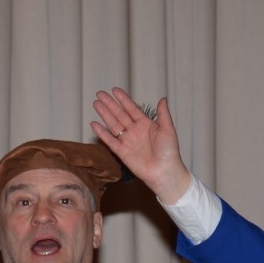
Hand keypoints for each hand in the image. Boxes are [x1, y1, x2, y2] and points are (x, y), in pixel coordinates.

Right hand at [89, 88, 191, 202]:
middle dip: (110, 104)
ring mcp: (128, 141)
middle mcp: (135, 131)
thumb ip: (163, 114)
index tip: (114, 90)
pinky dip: (102, 133)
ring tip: (96, 104)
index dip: (123, 99)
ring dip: (104, 114)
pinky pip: (110, 140)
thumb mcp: (168, 129)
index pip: (132, 109)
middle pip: (119, 114)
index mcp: (146, 125)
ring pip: (113, 125)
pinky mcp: (122, 152)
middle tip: (100, 94)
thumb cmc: (169, 152)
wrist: (164, 172)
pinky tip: (94, 124)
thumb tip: (163, 98)